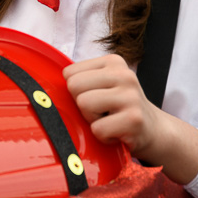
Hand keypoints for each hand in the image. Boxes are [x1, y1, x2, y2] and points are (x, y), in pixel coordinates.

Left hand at [63, 54, 197, 183]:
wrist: (154, 131)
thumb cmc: (120, 108)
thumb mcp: (104, 85)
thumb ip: (82, 80)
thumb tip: (43, 87)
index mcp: (113, 61)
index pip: (69, 73)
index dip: (78, 92)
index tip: (97, 98)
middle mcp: (124, 74)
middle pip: (74, 87)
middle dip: (82, 105)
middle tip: (102, 112)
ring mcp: (131, 96)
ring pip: (84, 104)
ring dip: (92, 120)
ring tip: (109, 121)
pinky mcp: (134, 119)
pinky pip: (97, 128)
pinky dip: (103, 136)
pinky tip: (117, 133)